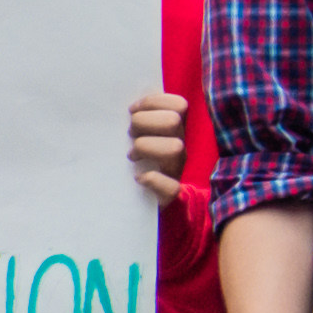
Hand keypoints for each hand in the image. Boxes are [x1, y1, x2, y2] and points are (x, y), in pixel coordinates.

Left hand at [129, 92, 187, 208]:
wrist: (148, 210)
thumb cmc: (138, 167)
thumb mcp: (143, 139)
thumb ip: (143, 121)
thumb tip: (130, 108)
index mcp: (177, 132)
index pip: (178, 105)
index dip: (154, 102)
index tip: (133, 110)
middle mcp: (182, 149)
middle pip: (173, 121)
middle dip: (144, 123)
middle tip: (130, 134)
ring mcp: (179, 171)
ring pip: (175, 148)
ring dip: (146, 147)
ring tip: (132, 155)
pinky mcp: (173, 197)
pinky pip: (171, 187)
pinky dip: (153, 180)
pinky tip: (140, 178)